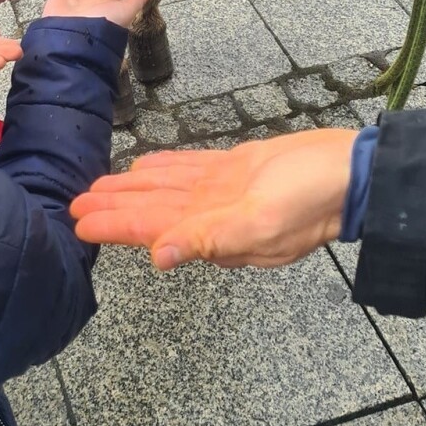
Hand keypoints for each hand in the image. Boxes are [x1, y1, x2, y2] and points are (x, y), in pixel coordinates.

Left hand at [71, 129, 356, 270]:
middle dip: (113, 208)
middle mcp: (215, 217)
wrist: (352, 172)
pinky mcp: (239, 170)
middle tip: (73, 204)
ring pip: (166, 191)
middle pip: (152, 211)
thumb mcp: (261, 222)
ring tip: (98, 187)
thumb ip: (209, 239)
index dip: (113, 226)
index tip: (78, 223)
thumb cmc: (311, 198)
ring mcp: (226, 193)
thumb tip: (159, 257)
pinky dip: (165, 169)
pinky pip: (191, 171)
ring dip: (131, 189)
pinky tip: (144, 168)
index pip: (151, 230)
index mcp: (215, 234)